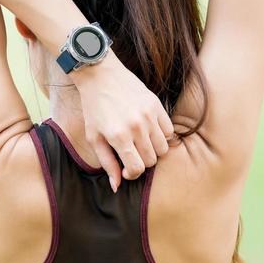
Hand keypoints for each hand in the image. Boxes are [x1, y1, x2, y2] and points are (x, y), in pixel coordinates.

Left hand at [73, 51, 178, 189]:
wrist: (100, 76)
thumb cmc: (94, 109)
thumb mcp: (94, 137)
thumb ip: (107, 163)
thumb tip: (117, 186)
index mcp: (118, 136)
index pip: (137, 169)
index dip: (131, 174)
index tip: (125, 169)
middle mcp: (136, 126)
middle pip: (151, 160)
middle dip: (141, 162)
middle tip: (131, 154)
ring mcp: (149, 115)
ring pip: (163, 148)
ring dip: (153, 151)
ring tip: (140, 143)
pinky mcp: (157, 105)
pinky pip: (169, 131)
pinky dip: (161, 136)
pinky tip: (149, 131)